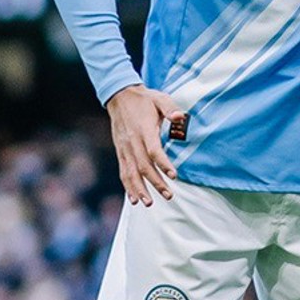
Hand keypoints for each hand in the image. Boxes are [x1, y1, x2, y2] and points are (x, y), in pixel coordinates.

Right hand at [106, 85, 188, 205]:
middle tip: (169, 196)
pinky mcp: (120, 152)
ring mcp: (124, 148)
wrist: (119, 96)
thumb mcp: (159, 98)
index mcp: (144, 129)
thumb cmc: (144, 99)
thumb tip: (180, 117)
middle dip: (156, 183)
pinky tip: (134, 199)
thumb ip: (170, 108)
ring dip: (139, 189)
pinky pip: (123, 171)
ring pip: (131, 173)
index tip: (174, 175)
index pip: (153, 150)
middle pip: (143, 166)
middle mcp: (132, 141)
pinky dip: (128, 186)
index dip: (163, 163)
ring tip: (149, 204)